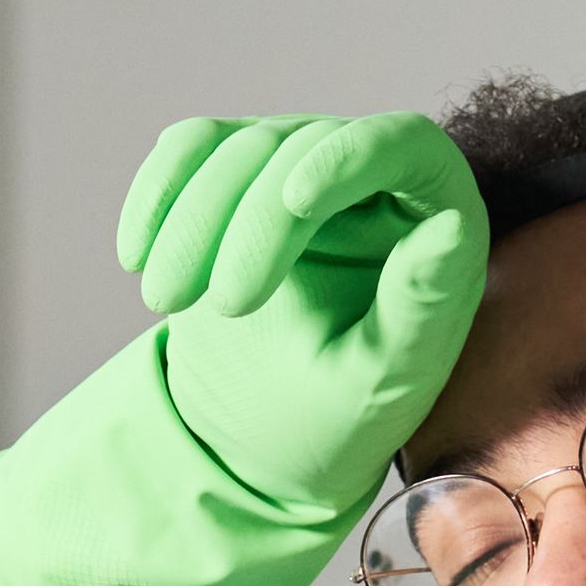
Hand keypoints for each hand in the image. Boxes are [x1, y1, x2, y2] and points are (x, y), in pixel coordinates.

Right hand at [0, 110, 486, 585]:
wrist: (261, 440)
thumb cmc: (341, 417)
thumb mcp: (385, 380)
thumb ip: (422, 305)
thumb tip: (450, 226)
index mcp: (430, 216)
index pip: (401, 144)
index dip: (350, 157)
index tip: (296, 200)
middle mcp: (368, 175)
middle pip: (306, 146)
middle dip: (252, 219)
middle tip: (223, 307)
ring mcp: (297, 163)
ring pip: (240, 145)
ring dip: (193, 217)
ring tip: (163, 298)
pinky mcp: (234, 173)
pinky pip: (189, 150)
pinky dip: (157, 194)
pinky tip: (135, 254)